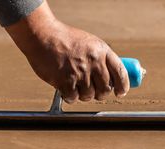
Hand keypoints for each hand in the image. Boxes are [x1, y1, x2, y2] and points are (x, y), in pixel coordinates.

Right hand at [5, 2, 129, 103]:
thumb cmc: (64, 40)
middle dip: (100, 94)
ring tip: (75, 85)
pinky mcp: (65, 81)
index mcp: (102, 51)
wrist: (42, 35)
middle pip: (105, 89)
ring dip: (83, 95)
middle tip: (93, 92)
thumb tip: (111, 77)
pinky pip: (73, 98)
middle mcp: (93, 61)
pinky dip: (70, 96)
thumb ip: (100, 59)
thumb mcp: (89, 43)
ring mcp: (80, 72)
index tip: (120, 91)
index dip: (122, 85)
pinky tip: (65, 88)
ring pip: (89, 96)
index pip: (120, 72)